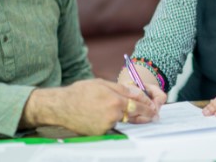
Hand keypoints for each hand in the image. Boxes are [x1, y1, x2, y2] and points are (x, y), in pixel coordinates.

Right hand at [21, 78, 158, 135]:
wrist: (61, 107)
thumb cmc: (81, 92)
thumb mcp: (102, 83)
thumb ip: (122, 89)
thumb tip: (138, 92)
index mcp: (115, 100)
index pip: (138, 104)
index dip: (148, 105)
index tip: (154, 107)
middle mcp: (113, 114)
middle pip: (134, 115)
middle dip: (145, 115)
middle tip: (153, 116)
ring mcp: (106, 125)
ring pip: (122, 120)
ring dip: (128, 117)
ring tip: (132, 114)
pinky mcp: (100, 132)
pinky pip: (112, 126)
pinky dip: (113, 121)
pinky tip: (106, 115)